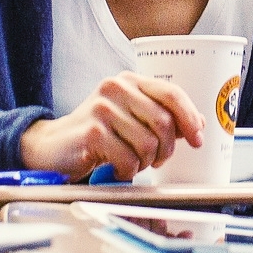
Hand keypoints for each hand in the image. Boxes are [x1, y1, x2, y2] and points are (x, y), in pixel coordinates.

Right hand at [19, 72, 204, 180]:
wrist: (54, 147)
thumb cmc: (98, 134)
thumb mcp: (131, 118)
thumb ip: (161, 117)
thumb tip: (198, 124)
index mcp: (129, 81)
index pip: (171, 93)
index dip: (190, 118)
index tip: (197, 139)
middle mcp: (116, 88)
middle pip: (163, 122)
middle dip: (166, 149)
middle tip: (156, 160)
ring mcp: (102, 108)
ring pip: (148, 144)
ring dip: (145, 163)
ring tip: (131, 163)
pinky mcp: (93, 132)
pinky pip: (128, 159)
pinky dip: (127, 171)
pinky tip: (115, 169)